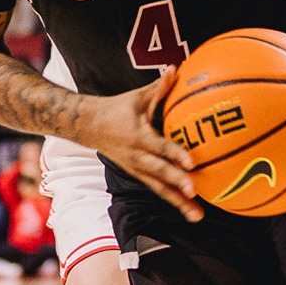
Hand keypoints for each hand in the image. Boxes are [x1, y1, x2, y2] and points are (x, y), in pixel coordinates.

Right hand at [80, 71, 201, 220]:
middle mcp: (137, 156)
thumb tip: (176, 68)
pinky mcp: (137, 175)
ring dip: (178, 202)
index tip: (191, 163)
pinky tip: (189, 211)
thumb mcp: (137, 97)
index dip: (175, 154)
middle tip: (194, 193)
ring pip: (158, 188)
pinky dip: (173, 201)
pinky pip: (156, 190)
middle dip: (176, 184)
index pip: (160, 147)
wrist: (88, 126)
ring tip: (196, 216)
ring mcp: (136, 168)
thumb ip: (159, 86)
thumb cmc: (118, 108)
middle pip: (159, 173)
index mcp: (139, 136)